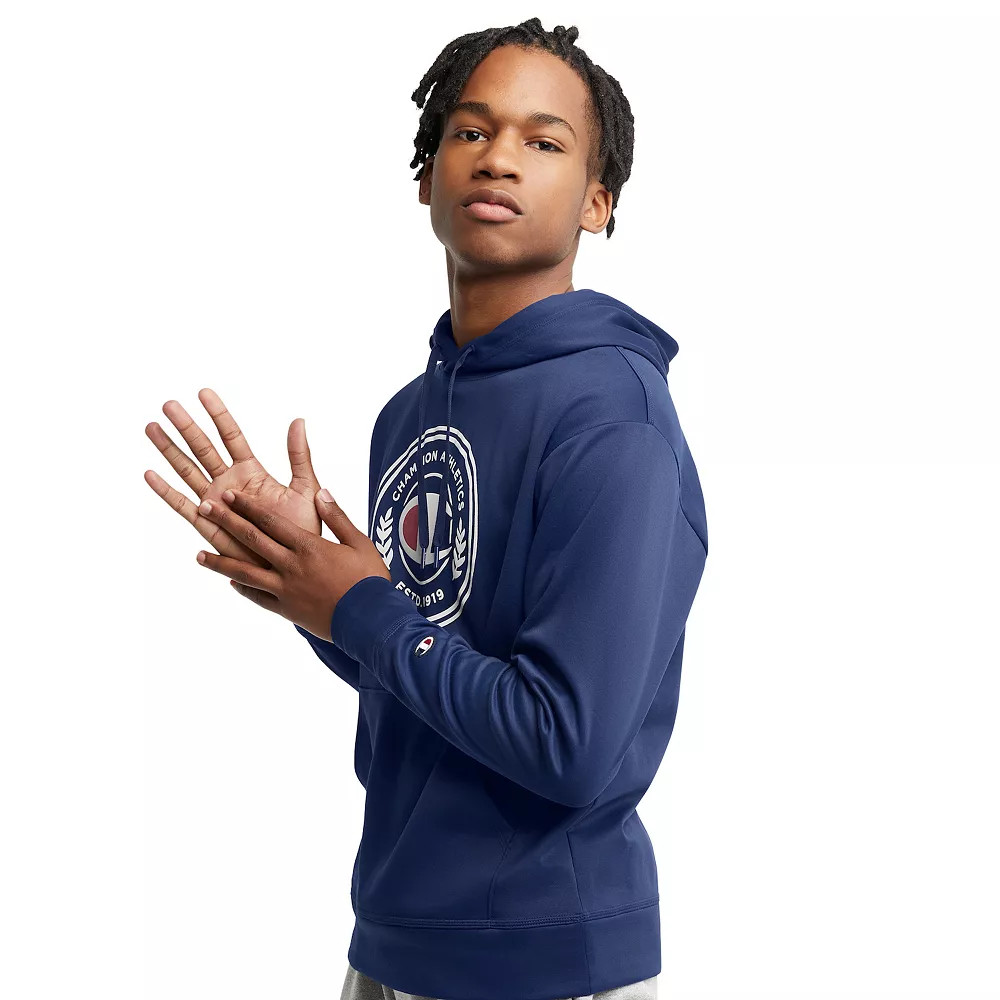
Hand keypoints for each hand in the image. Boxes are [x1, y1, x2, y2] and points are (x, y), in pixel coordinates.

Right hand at [144, 388, 321, 568]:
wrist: (294, 566)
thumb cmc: (302, 531)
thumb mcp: (306, 489)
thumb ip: (300, 456)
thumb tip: (299, 421)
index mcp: (252, 472)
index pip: (231, 436)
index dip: (218, 415)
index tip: (204, 392)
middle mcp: (230, 484)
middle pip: (203, 448)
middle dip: (187, 426)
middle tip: (169, 404)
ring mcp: (216, 503)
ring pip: (188, 470)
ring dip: (169, 449)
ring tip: (152, 427)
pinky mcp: (208, 525)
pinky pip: (183, 505)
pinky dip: (166, 491)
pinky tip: (150, 474)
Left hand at [194, 487, 391, 640]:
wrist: (372, 621)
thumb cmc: (370, 580)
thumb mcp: (359, 542)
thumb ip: (337, 517)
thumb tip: (322, 493)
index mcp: (308, 546)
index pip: (270, 521)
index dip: (247, 506)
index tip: (228, 495)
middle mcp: (290, 566)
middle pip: (251, 540)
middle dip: (226, 522)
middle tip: (205, 508)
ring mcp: (285, 590)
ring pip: (244, 573)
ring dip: (219, 562)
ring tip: (198, 555)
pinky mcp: (287, 610)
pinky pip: (258, 598)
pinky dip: (243, 590)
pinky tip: (231, 583)